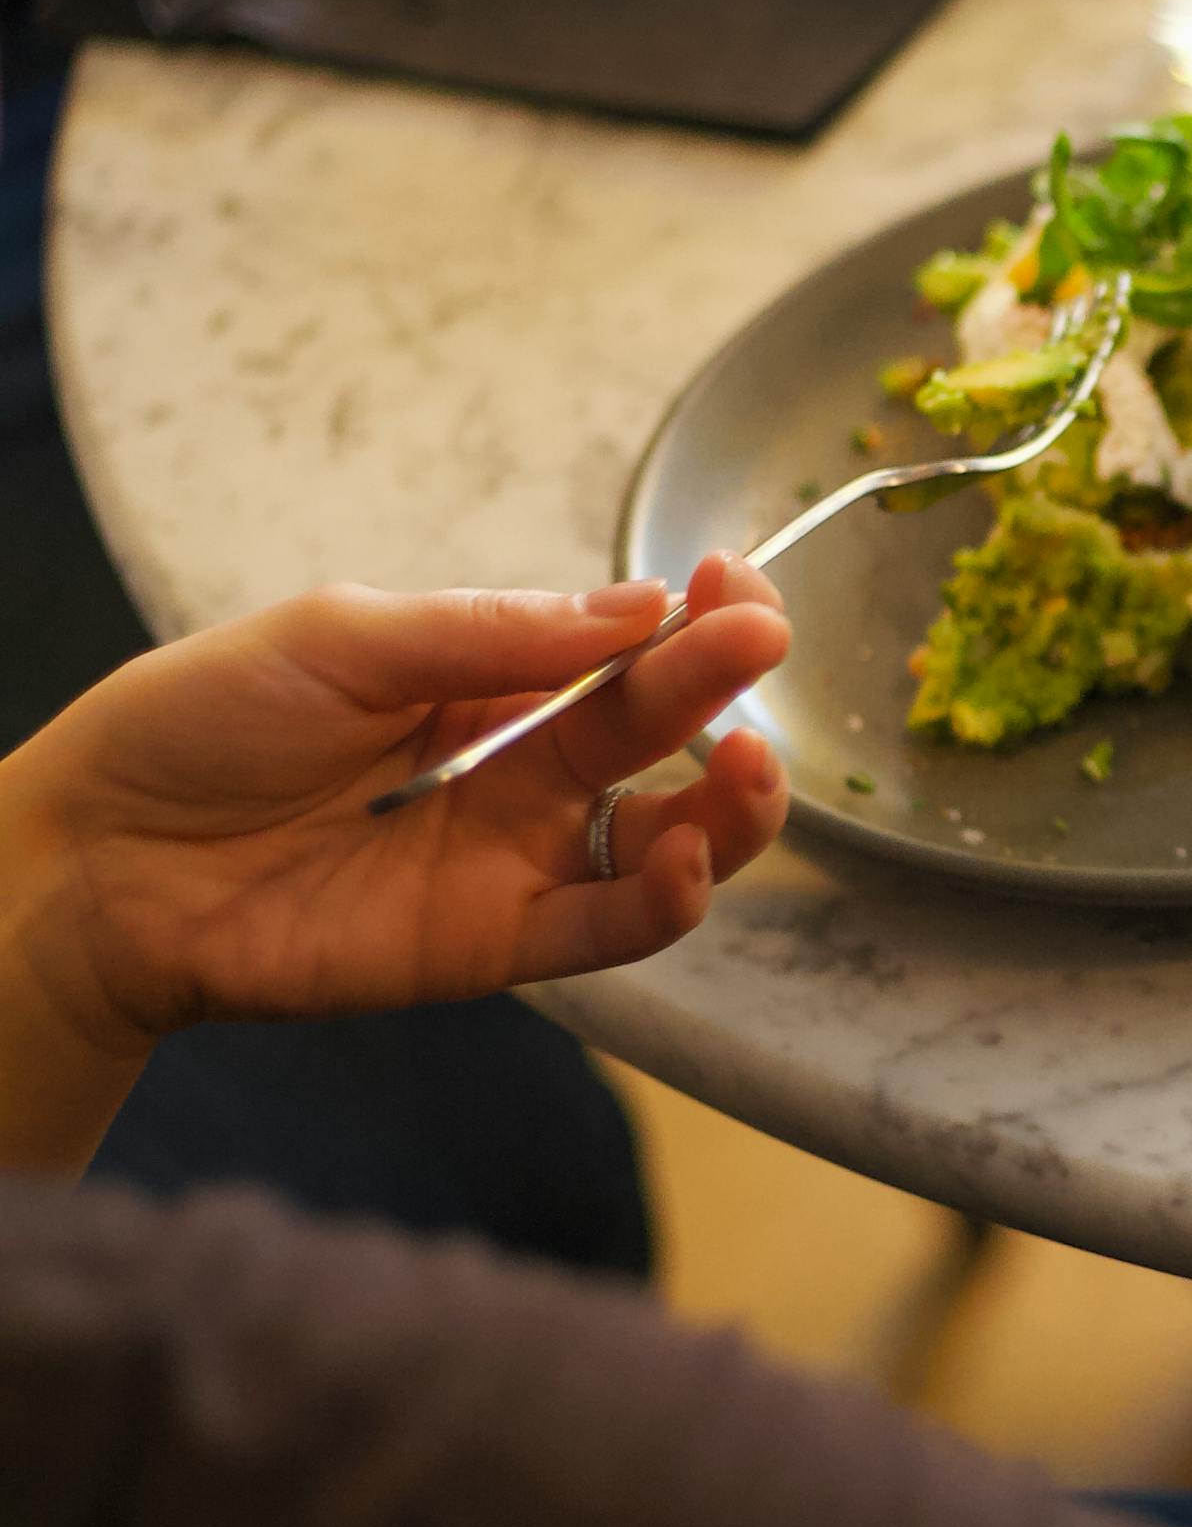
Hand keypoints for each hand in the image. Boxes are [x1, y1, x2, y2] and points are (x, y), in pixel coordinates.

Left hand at [2, 561, 788, 1065]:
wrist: (97, 857)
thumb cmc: (195, 727)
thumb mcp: (344, 638)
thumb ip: (493, 633)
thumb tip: (639, 609)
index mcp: (483, 678)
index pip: (622, 648)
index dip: (688, 620)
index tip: (731, 581)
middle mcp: (514, 768)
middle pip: (658, 734)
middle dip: (720, 687)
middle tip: (758, 644)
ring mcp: (508, 860)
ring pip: (664, 840)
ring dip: (729, 806)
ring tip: (747, 764)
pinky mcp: (489, 944)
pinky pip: (606, 930)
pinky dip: (666, 901)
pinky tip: (687, 858)